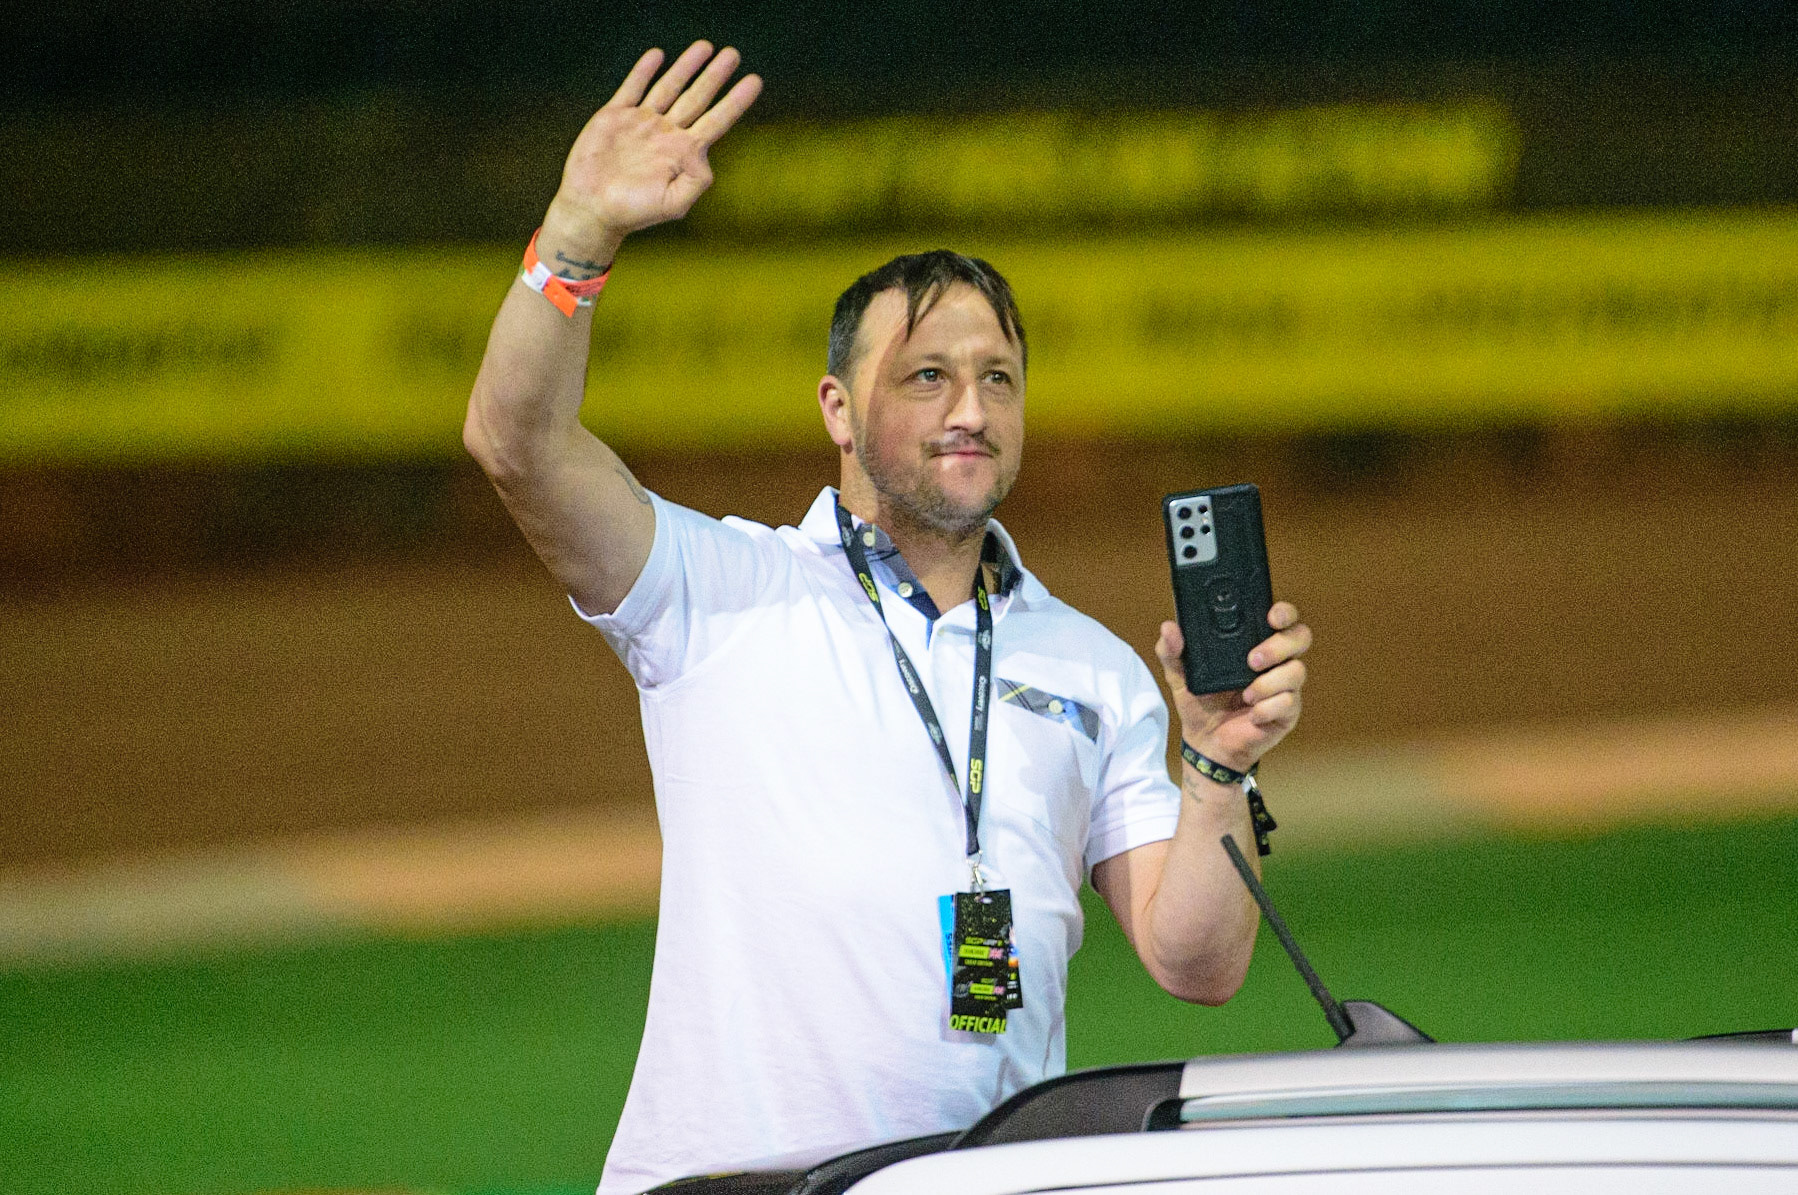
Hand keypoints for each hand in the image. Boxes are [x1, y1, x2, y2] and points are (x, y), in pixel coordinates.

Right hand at [539, 42, 761, 267]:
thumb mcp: (673, 203)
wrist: (592, 208)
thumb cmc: (633, 212)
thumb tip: (705, 155)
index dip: (736, 101)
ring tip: (705, 46)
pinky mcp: (615, 116)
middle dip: (715, 76)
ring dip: (686, 66)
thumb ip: (696, 182)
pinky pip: (633, 88)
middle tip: (734, 54)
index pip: (717, 120)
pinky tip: (658, 55)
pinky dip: (644, 71)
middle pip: (697, 97)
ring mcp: (641, 123)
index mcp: (683, 153)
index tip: (754, 81)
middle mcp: (666, 134)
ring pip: (669, 87)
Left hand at [1155, 602, 1311, 774]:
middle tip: (1252, 660)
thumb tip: (1169, 628)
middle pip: (1300, 637)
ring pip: (1296, 671)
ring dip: (1269, 682)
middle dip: (1279, 645)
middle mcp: (1275, 661)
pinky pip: (1289, 703)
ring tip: (1246, 694)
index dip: (1283, 612)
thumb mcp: (1179, 675)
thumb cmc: (1200, 703)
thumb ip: (1172, 650)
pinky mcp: (1287, 712)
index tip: (1270, 616)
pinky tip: (1252, 714)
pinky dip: (1268, 708)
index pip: (1281, 618)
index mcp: (1253, 643)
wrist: (1205, 742)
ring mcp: (1284, 686)